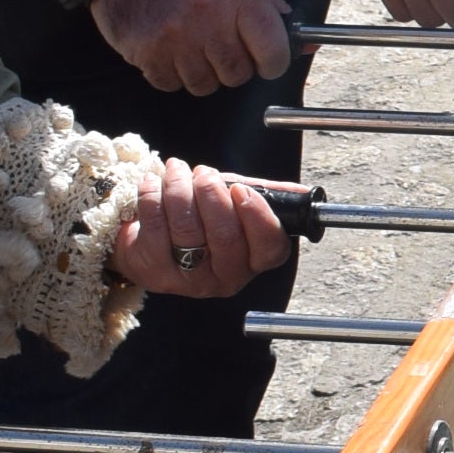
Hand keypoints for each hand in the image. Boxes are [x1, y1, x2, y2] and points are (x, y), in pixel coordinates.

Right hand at [93, 0, 294, 97]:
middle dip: (235, 67)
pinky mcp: (146, 50)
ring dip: (202, 73)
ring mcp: (175, 36)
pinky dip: (173, 75)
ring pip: (204, 85)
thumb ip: (269, 10)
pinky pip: (171, 84)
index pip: (273, 50)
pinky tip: (170, 52)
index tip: (267, 61)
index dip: (274, 63)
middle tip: (222, 48)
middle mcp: (209, 17)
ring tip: (193, 48)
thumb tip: (307, 44)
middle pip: (237, 74)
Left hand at [111, 163, 290, 296]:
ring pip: (188, 230)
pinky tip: (153, 183)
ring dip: (179, 190)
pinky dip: (152, 197)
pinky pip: (155, 229)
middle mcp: (226, 277)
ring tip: (176, 171)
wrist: (150, 237)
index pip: (270, 247)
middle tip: (203, 174)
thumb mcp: (237, 205)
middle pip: (225, 237)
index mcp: (254, 261)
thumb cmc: (201, 219)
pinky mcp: (156, 273)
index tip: (241, 189)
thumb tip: (303, 194)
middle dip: (212, 195)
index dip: (257, 216)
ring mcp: (190, 280)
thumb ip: (267, 197)